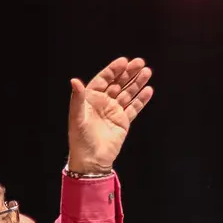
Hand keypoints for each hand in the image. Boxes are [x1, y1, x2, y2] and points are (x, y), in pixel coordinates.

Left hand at [67, 57, 154, 174]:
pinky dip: (141, 100)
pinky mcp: (124, 121)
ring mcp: (115, 111)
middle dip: (129, 73)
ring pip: (128, 93)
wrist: (92, 160)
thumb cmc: (81, 139)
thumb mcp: (77, 117)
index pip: (104, 79)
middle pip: (119, 83)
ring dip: (138, 83)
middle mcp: (104, 102)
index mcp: (91, 98)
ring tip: (147, 72)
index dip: (113, 70)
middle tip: (140, 62)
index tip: (124, 61)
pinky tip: (148, 91)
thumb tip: (74, 80)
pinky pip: (134, 108)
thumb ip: (78, 98)